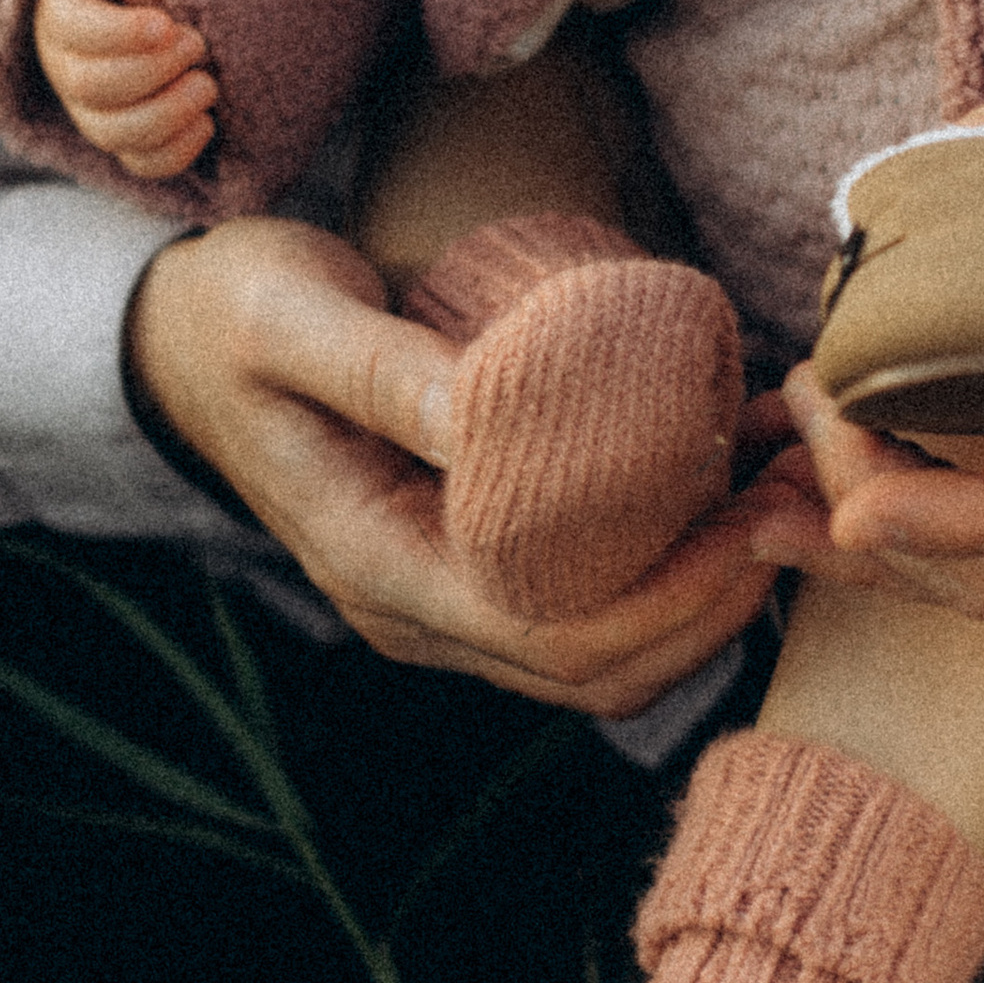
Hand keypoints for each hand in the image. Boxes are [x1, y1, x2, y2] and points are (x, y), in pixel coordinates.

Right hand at [35, 0, 216, 179]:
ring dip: (168, 113)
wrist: (159, 19)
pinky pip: (143, 165)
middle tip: (196, 44)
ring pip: (112, 134)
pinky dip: (178, 152)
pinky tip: (206, 122)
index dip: (119, 34)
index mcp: (62, 16)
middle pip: (91, 87)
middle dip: (152, 70)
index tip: (164, 24)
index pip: (75, 30)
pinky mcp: (125, 143)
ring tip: (207, 85)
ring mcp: (92, 114)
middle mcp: (67, 70)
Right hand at [126, 218, 780, 707]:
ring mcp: (446, 599)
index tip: (754, 514)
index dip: (671, 599)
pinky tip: (727, 470)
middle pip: (598, 670)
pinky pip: (590, 598)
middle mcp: (418, 609)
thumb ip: (386, 372)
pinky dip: (670, 560)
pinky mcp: (475, 564)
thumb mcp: (293, 319)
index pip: (554, 638)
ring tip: (782, 482)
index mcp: (377, 564)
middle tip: (800, 499)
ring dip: (705, 589)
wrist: (183, 336)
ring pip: (604, 652)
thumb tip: (488, 414)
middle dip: (714, 604)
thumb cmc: (235, 312)